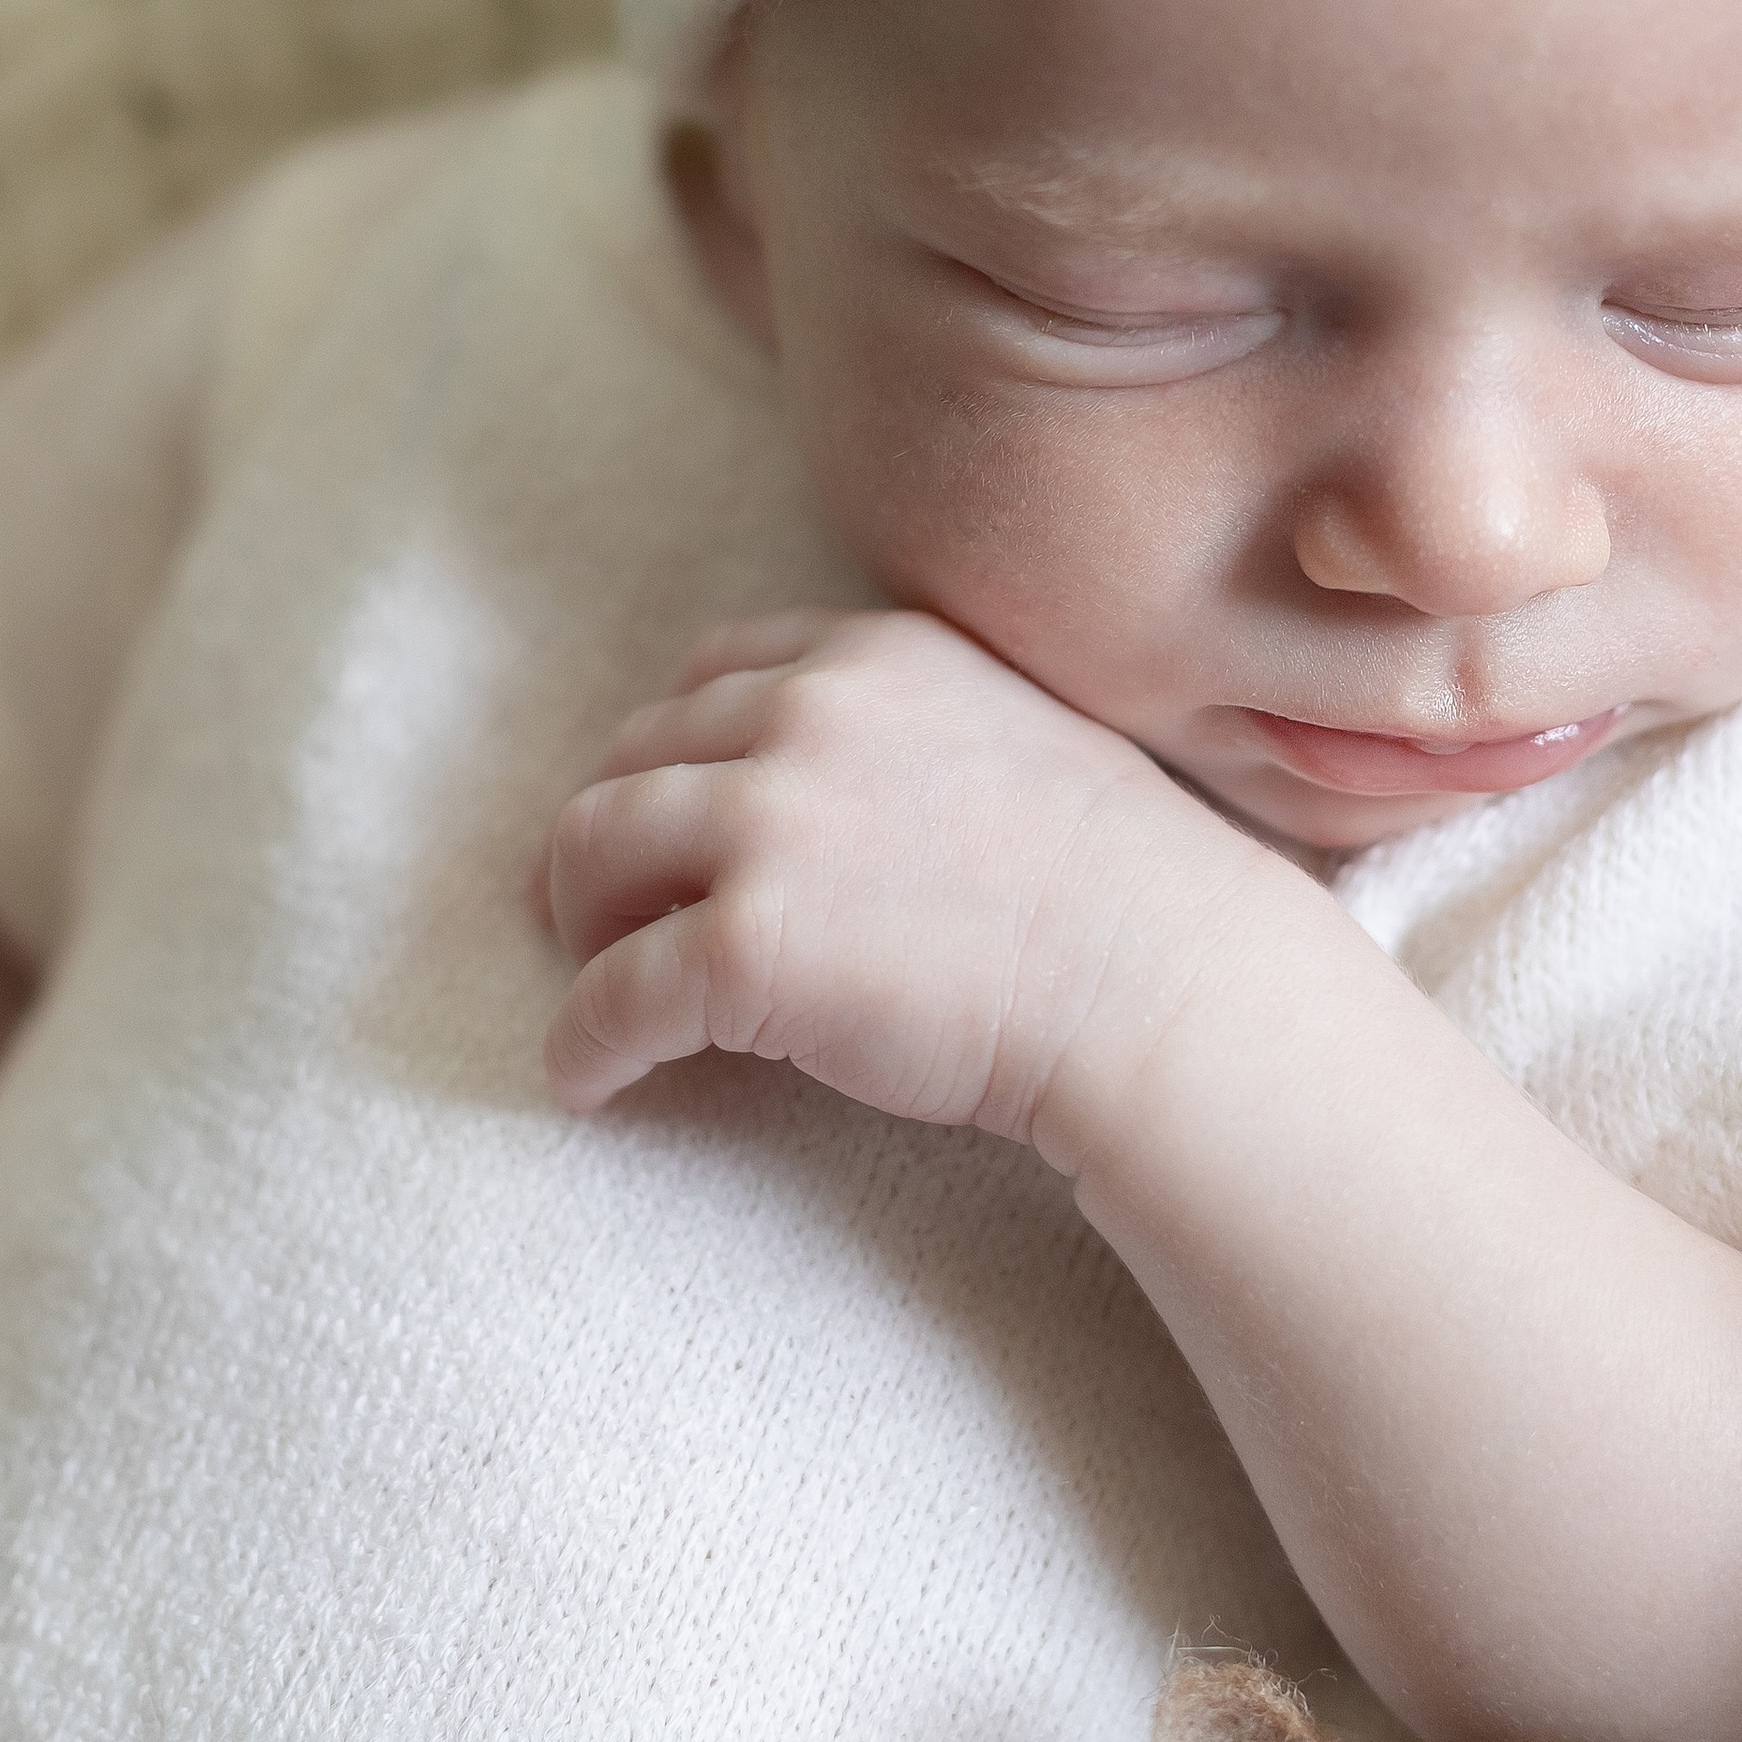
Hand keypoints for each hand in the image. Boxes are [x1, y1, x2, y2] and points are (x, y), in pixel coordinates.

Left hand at [539, 608, 1297, 1157]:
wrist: (1161, 981)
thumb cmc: (1123, 886)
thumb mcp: (1018, 734)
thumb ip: (912, 729)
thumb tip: (832, 793)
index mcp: (875, 658)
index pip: (713, 675)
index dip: (671, 748)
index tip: (665, 811)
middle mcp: (807, 716)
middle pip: (633, 757)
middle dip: (607, 836)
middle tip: (600, 912)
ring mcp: (768, 825)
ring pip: (590, 852)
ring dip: (580, 924)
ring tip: (593, 985)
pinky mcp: (745, 946)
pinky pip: (611, 996)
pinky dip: (582, 1044)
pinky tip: (588, 1083)